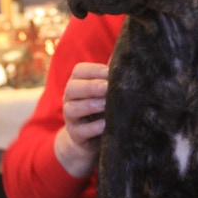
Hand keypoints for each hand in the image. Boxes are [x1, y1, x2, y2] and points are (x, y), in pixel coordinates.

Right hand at [54, 62, 107, 176]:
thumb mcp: (105, 92)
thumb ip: (111, 77)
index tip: (110, 72)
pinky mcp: (75, 136)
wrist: (91, 139)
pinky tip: (105, 124)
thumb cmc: (102, 108)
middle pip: (72, 88)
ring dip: (90, 105)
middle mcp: (69, 99)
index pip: (79, 71)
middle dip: (90, 86)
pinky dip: (93, 127)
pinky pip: (80, 131)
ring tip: (106, 105)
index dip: (94, 70)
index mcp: (77, 83)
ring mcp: (70, 118)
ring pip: (72, 109)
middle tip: (107, 87)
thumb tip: (127, 58)